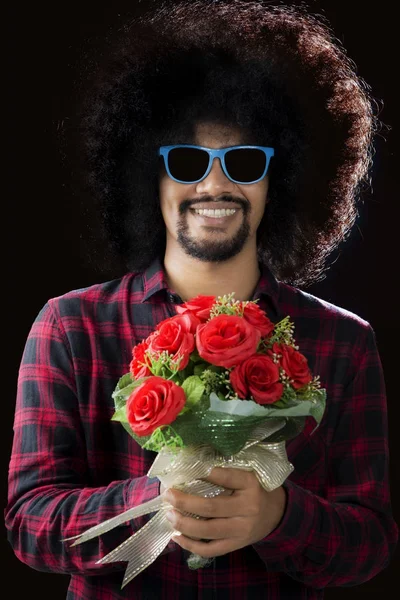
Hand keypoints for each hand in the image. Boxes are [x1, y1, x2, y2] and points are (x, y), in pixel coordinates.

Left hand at [163, 467, 286, 557]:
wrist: (277, 513)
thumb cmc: (256, 488)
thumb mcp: (248, 473)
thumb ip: (226, 470)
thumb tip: (192, 463)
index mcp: (250, 484)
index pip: (225, 477)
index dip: (204, 474)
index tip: (184, 470)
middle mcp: (247, 508)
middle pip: (211, 507)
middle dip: (184, 502)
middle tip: (168, 495)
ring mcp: (242, 530)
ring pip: (208, 530)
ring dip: (184, 524)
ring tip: (169, 515)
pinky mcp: (236, 545)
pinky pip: (211, 549)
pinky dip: (191, 545)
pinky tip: (177, 536)